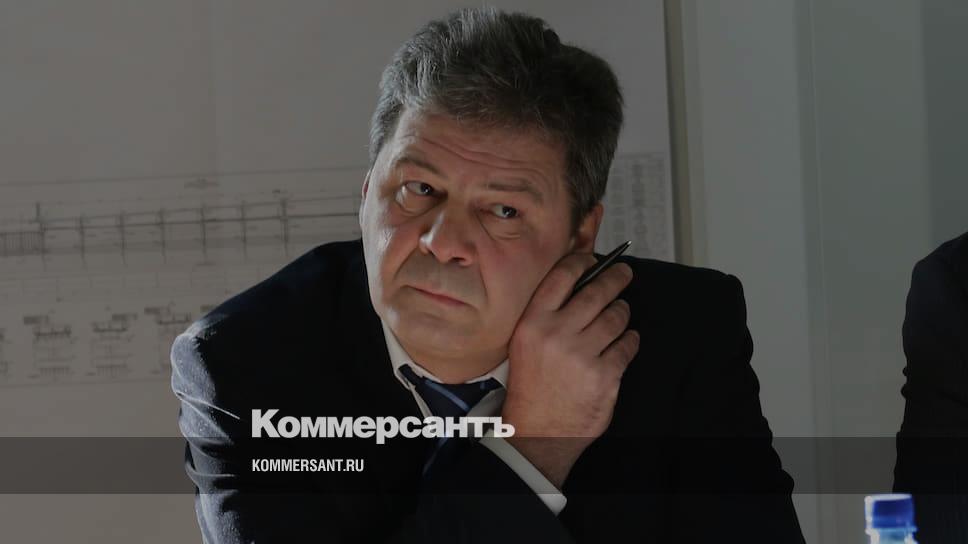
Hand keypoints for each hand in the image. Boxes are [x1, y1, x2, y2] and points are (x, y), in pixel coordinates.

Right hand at [501, 252, 638, 487]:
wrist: (538, 431)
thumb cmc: (532, 386)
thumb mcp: (525, 344)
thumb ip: (547, 314)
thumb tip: (580, 282)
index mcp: (533, 323)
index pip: (562, 276)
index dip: (582, 261)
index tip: (593, 259)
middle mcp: (556, 334)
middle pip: (596, 292)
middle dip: (616, 279)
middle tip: (624, 274)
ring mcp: (582, 355)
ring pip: (616, 317)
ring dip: (622, 312)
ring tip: (620, 314)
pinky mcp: (604, 375)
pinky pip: (627, 345)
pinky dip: (630, 341)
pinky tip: (626, 342)